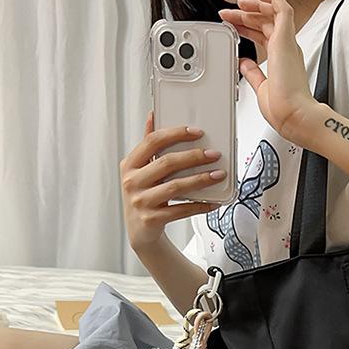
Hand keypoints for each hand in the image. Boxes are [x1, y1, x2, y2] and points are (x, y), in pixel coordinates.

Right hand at [120, 112, 226, 249]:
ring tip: (219, 175)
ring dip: (201, 180)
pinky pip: (181, 210)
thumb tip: (153, 115)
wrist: (140, 233)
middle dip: (194, 156)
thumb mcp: (140, 172)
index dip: (175, 134)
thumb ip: (148, 147)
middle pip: (167, 163)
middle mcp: (132, 182)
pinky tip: (214, 202)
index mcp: (129, 165)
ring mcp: (141, 202)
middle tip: (214, 154)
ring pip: (176, 186)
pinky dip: (200, 205)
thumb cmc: (144, 196)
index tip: (197, 132)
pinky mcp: (152, 220)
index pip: (152, 142)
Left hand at [219, 0, 318, 145]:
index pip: (264, 35)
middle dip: (245, 15)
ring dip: (255, 5)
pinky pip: (282, 9)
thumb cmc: (283, 109)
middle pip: (265, 22)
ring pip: (273, 13)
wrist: (293, 115)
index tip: (233, 27)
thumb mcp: (261, 88)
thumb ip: (253, 74)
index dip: (247, 28)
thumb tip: (244, 64)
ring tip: (239, 3)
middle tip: (229, 14)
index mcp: (282, 61)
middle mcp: (286, 50)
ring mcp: (287, 44)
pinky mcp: (286, 39)